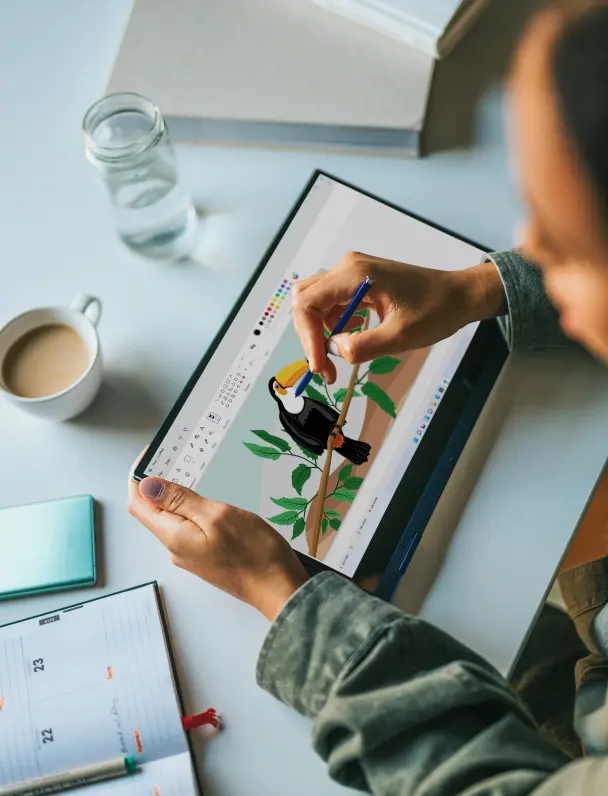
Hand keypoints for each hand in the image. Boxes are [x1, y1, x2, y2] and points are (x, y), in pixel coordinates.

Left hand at [128, 475, 308, 619]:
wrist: (278, 588)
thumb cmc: (254, 553)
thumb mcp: (217, 516)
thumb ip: (180, 500)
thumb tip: (147, 485)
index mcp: (173, 536)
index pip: (138, 504)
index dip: (138, 479)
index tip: (150, 456)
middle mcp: (176, 548)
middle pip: (153, 512)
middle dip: (156, 485)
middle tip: (172, 458)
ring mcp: (191, 554)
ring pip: (172, 520)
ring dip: (176, 496)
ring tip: (192, 475)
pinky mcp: (206, 556)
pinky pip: (189, 528)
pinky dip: (191, 510)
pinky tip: (208, 501)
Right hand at [292, 253, 504, 381]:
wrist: (460, 295)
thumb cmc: (436, 311)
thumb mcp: (400, 337)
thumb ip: (362, 346)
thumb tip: (334, 350)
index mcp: (355, 274)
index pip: (309, 303)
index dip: (308, 337)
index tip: (320, 365)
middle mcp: (349, 267)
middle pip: (306, 300)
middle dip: (310, 336)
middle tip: (324, 368)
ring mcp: (354, 272)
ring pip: (317, 303)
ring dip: (320, 333)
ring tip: (337, 360)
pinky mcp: (360, 282)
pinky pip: (333, 303)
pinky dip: (333, 326)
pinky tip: (350, 341)